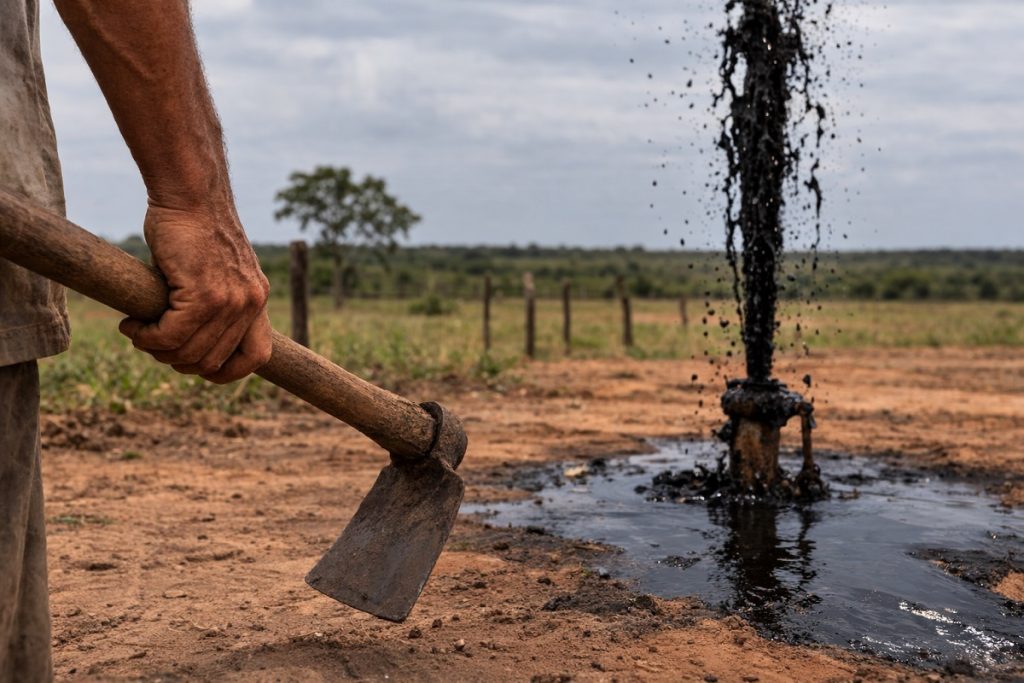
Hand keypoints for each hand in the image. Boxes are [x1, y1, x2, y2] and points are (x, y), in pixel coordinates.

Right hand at [119, 203, 271, 383]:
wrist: (191, 194)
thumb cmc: (195, 227)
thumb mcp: (220, 269)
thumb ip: (216, 302)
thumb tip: (190, 338)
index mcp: (257, 300)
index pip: (258, 357)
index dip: (227, 371)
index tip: (198, 367)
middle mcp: (251, 304)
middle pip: (213, 361)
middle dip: (177, 359)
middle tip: (152, 341)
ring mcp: (230, 301)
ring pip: (189, 352)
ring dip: (156, 349)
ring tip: (139, 331)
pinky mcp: (203, 294)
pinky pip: (171, 335)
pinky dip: (146, 337)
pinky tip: (132, 325)